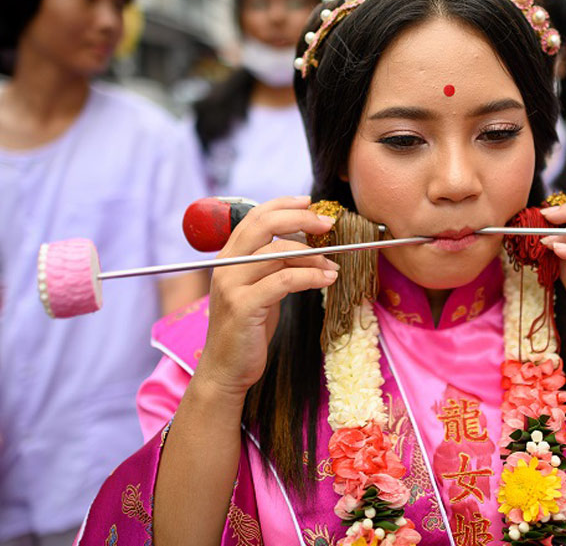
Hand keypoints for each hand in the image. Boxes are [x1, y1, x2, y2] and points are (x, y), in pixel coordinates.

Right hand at [196, 196, 338, 398]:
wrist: (227, 369)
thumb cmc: (248, 328)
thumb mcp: (260, 289)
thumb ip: (273, 265)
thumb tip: (305, 243)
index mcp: (229, 256)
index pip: (255, 216)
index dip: (283, 205)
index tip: (309, 203)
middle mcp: (226, 265)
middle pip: (264, 225)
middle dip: (300, 219)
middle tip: (327, 224)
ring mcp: (231, 285)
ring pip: (278, 253)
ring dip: (313, 256)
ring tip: (333, 265)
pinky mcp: (243, 306)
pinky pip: (284, 281)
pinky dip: (310, 277)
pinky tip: (327, 279)